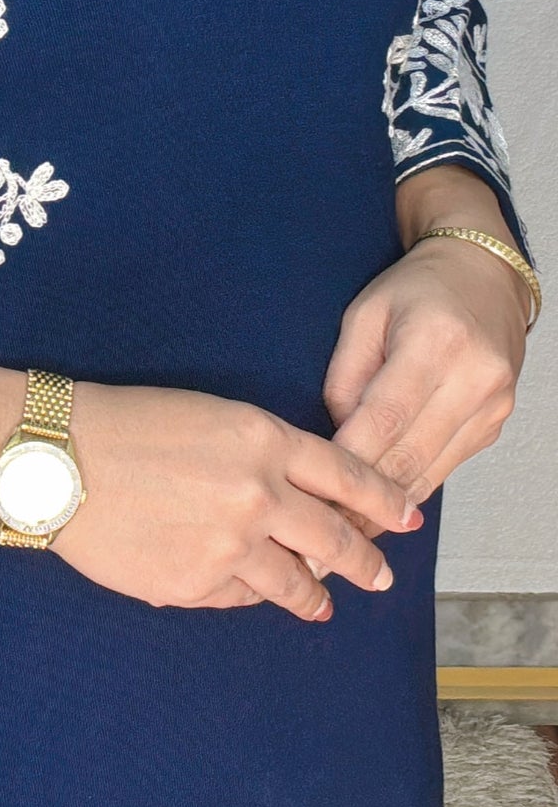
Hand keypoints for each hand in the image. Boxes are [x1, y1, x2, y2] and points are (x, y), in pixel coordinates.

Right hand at [51, 382, 421, 622]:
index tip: (408, 517)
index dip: (385, 499)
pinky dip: (250, 596)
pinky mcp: (192, 585)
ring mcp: (227, 547)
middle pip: (334, 538)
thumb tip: (301, 501)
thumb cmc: (127, 424)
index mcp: (264, 441)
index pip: (348, 475)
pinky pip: (239, 599)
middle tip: (380, 575)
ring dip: (314, 595)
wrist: (56, 459)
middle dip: (365, 560)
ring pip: (294, 583)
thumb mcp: (212, 415)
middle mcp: (257, 496)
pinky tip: (252, 595)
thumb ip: (265, 454)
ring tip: (323, 604)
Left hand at [323, 234, 528, 506]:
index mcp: (438, 340)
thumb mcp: (364, 315)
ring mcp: (491, 406)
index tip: (313, 491)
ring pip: (429, 473)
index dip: (349, 461)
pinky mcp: (493, 426)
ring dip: (385, 507)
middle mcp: (474, 377)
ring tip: (342, 530)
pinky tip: (378, 507)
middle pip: (410, 456)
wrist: (483, 276)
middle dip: (362, 498)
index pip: (386, 419)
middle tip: (320, 528)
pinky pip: (444, 469)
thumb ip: (345, 377)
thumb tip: (339, 439)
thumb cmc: (419, 289)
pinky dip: (409, 490)